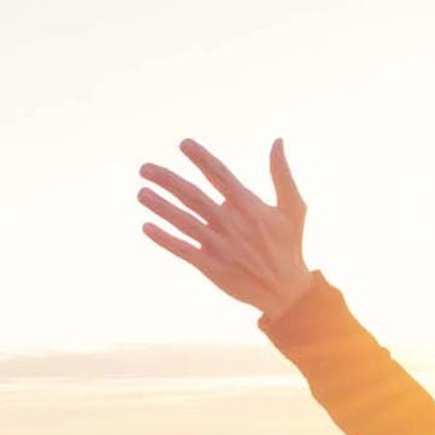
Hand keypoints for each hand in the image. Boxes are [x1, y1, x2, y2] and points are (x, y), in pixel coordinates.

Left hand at [138, 139, 313, 318]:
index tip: (184, 144)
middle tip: (145, 168)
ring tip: (141, 193)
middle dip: (167, 180)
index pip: (220, 175)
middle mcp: (232, 224)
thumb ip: (282, 174)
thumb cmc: (289, 246)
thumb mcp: (293, 209)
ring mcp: (221, 247)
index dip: (202, 159)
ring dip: (160, 207)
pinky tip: (147, 226)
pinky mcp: (212, 267)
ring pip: (184, 222)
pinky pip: (183, 250)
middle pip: (193, 196)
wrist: (287, 293)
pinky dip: (164, 239)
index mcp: (250, 207)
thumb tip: (278, 141)